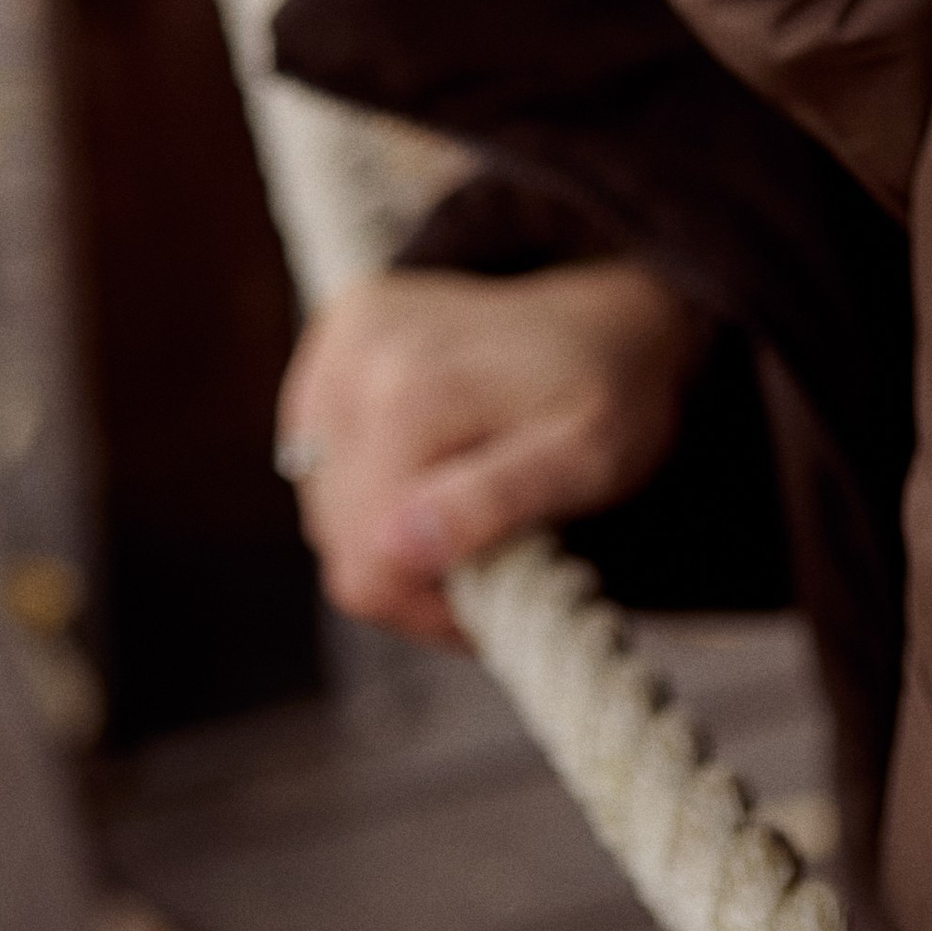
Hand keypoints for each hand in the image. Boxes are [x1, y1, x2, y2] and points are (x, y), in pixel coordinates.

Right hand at [275, 260, 713, 644]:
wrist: (608, 320)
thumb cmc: (612, 395)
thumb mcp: (590, 458)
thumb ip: (496, 501)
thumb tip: (394, 544)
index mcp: (411, 391)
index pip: (368, 570)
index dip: (433, 609)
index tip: (498, 596)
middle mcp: (357, 357)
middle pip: (340, 544)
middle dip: (416, 572)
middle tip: (494, 553)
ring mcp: (338, 344)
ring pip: (325, 509)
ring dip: (392, 531)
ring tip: (469, 505)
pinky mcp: (333, 344)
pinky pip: (319, 463)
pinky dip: (373, 486)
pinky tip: (434, 467)